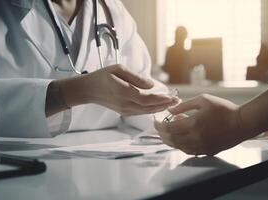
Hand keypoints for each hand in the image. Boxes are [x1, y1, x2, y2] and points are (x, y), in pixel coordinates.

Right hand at [59, 64, 178, 115]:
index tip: (173, 96)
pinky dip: (154, 109)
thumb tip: (151, 85)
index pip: (145, 98)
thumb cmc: (103, 76)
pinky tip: (162, 105)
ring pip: (147, 112)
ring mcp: (125, 111)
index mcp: (122, 92)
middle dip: (165, 104)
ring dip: (161, 108)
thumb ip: (136, 77)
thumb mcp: (119, 69)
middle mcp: (124, 104)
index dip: (161, 99)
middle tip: (178, 100)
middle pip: (149, 107)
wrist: (89, 90)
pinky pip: (142, 112)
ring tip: (174, 103)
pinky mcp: (125, 113)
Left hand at [154, 94, 249, 155]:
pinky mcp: (207, 151)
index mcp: (193, 124)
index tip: (155, 121)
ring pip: (179, 147)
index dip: (159, 125)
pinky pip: (189, 151)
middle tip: (159, 127)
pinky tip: (182, 138)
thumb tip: (170, 111)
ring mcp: (201, 147)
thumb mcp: (203, 100)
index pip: (169, 128)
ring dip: (171, 140)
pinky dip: (181, 145)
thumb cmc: (224, 109)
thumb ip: (184, 106)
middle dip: (162, 134)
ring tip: (170, 132)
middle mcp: (195, 138)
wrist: (242, 123)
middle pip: (171, 140)